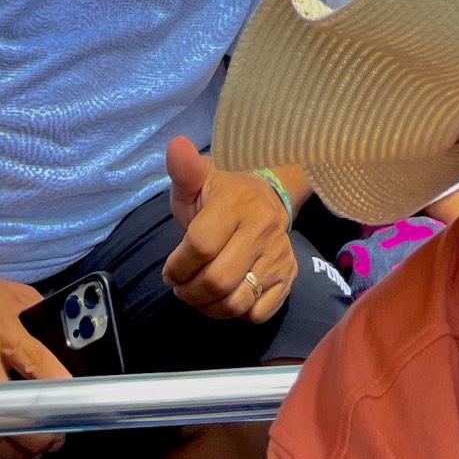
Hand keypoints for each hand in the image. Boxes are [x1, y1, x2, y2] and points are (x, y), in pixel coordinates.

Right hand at [0, 261, 68, 458]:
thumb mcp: (15, 295)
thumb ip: (39, 319)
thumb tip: (64, 340)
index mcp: (5, 334)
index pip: (41, 371)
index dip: (62, 394)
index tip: (74, 408)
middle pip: (15, 413)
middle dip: (40, 435)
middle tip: (55, 440)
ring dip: (15, 452)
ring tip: (33, 454)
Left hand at [163, 138, 295, 323]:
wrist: (267, 198)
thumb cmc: (221, 195)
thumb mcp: (198, 180)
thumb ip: (184, 169)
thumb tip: (175, 145)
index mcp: (238, 202)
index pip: (200, 247)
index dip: (177, 266)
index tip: (170, 270)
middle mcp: (263, 228)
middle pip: (217, 281)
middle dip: (189, 292)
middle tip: (181, 287)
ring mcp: (279, 254)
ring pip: (237, 302)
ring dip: (209, 308)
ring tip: (200, 295)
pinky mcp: (288, 277)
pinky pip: (259, 313)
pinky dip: (237, 313)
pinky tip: (227, 297)